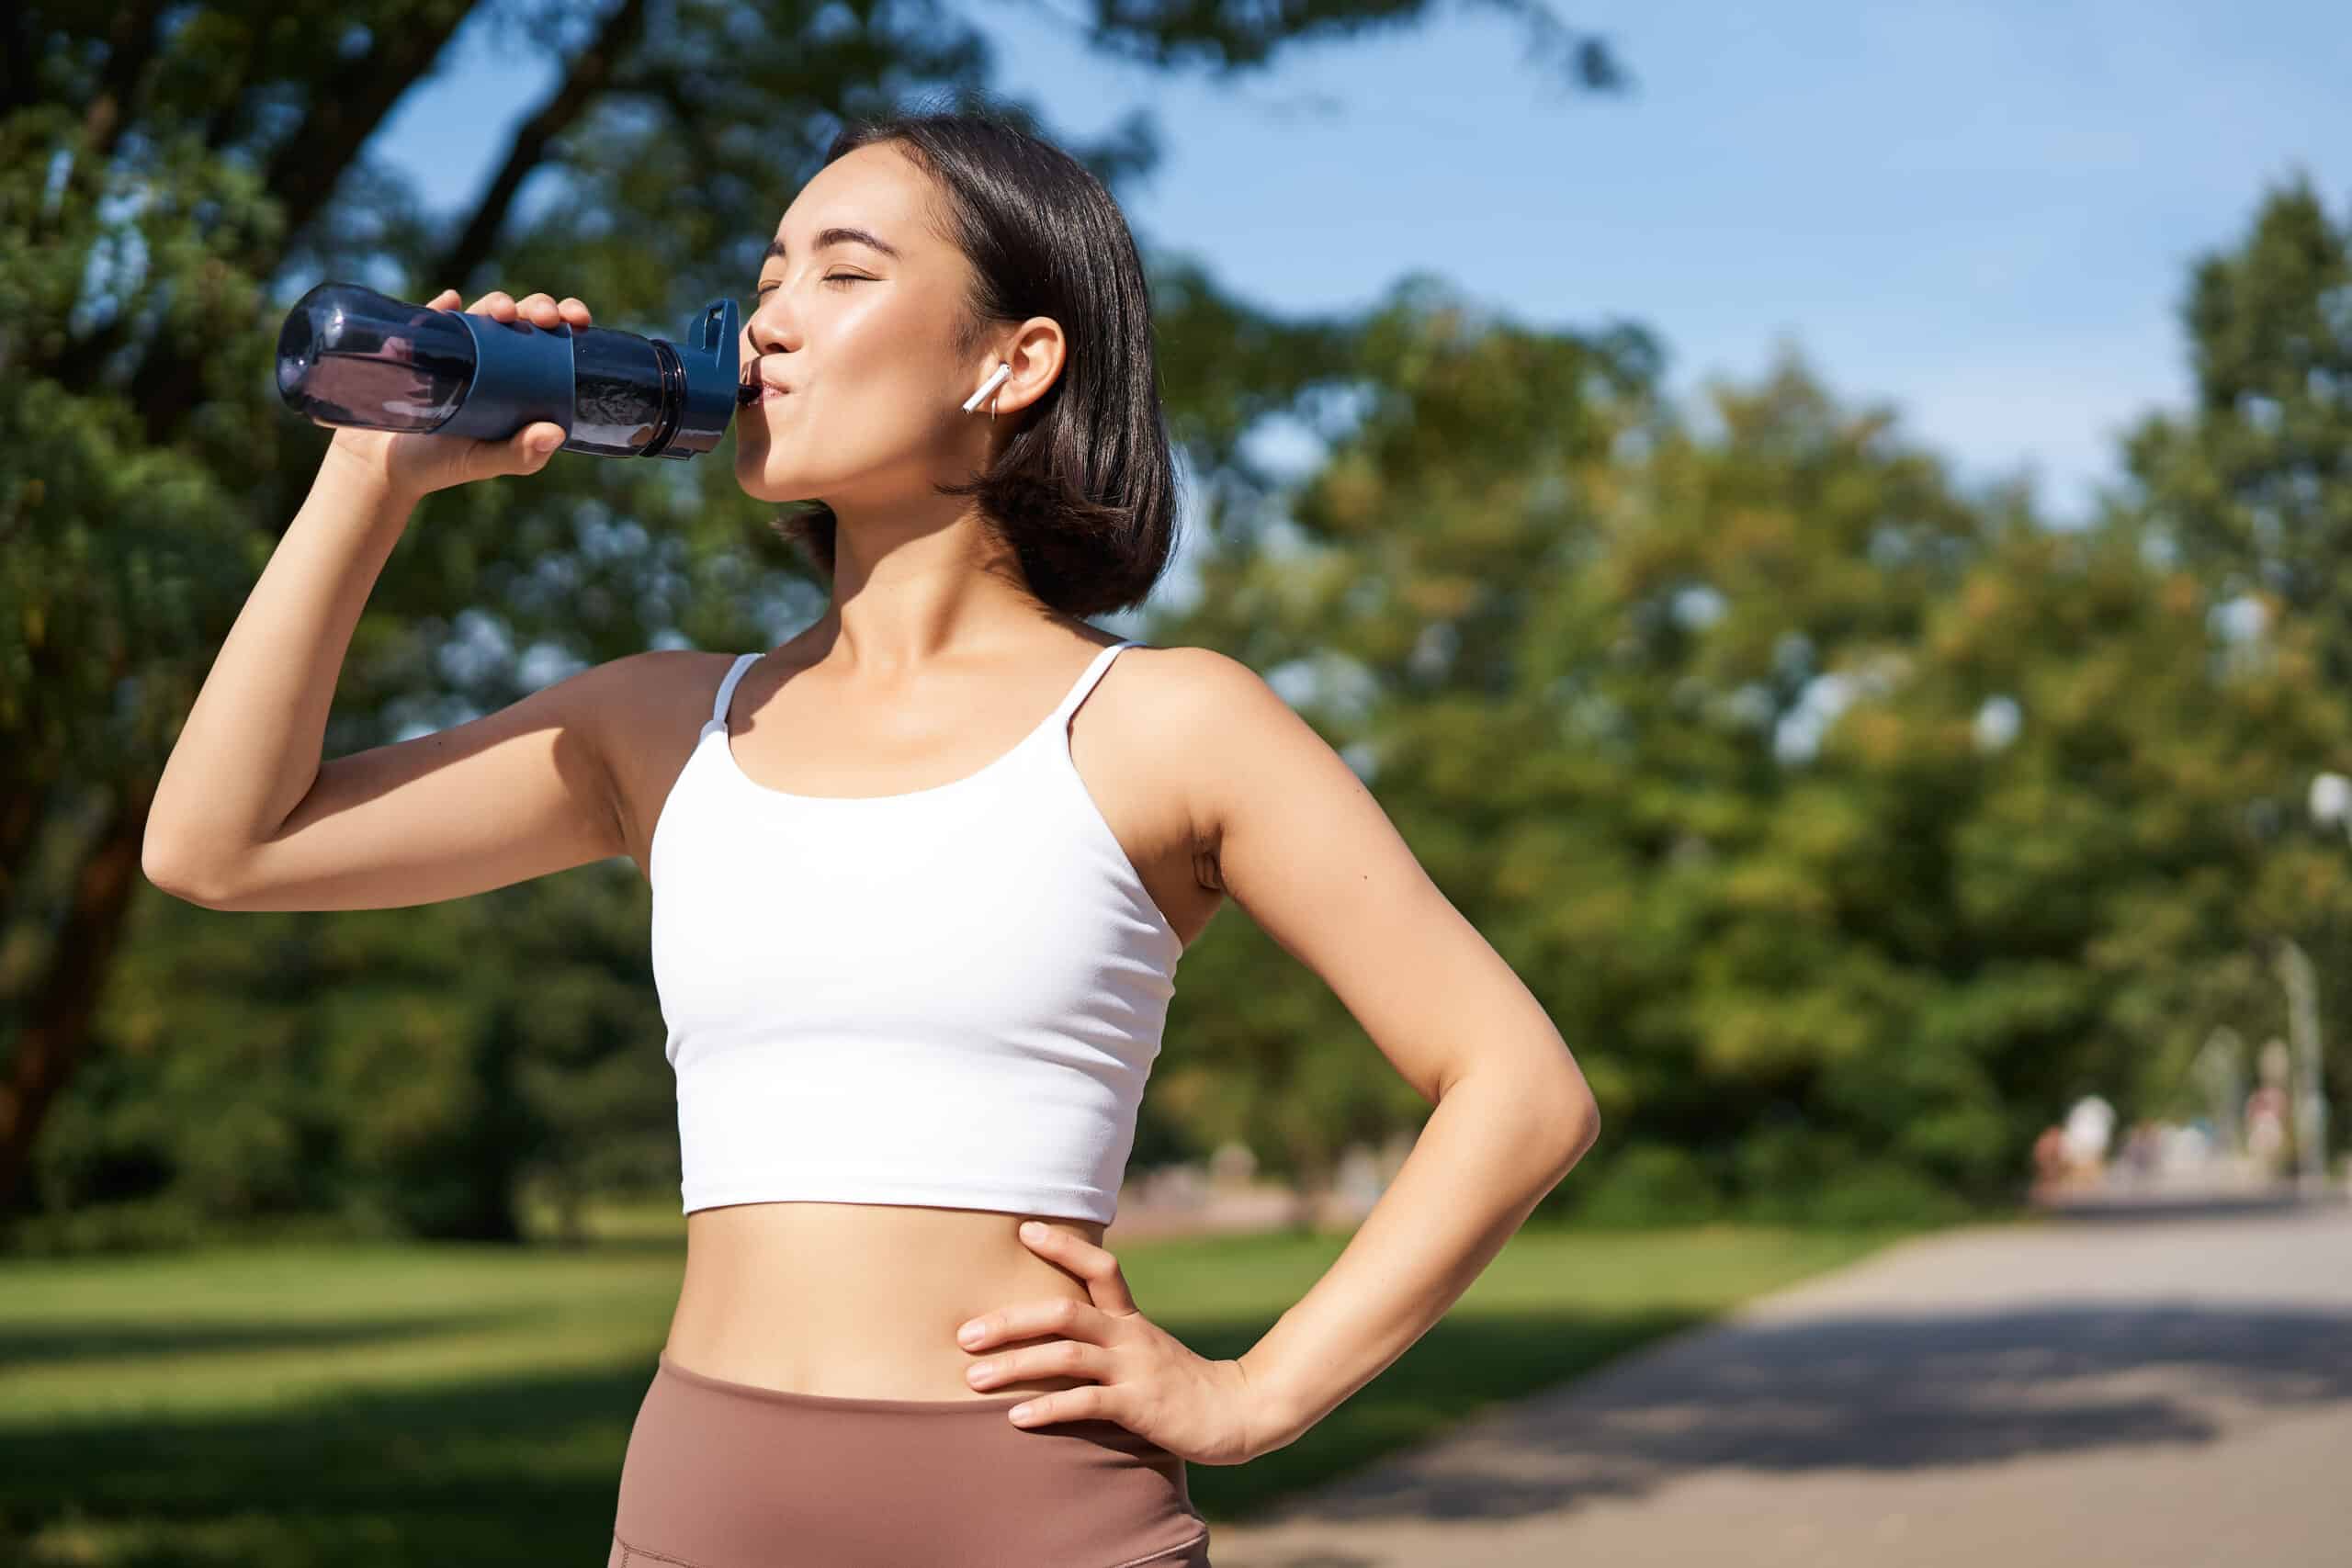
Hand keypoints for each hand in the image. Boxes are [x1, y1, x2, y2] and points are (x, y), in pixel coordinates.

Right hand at [320, 288, 591, 501]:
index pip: (551, 342)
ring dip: (497, 303)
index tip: (577, 319)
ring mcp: (456, 348)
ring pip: (483, 312)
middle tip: (543, 318)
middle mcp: (492, 357)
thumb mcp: (486, 461)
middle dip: (538, 306)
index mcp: (520, 379)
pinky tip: (450, 302)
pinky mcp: (419, 345)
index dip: (567, 320)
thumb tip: (556, 432)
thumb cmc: (444, 463)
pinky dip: (442, 308)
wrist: (382, 464)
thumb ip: (521, 454)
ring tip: (502, 313)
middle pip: (522, 319)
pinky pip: (431, 318)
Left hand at [955, 1220, 1271, 1464]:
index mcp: (1132, 1319)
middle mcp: (1131, 1336)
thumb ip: (1110, 1340)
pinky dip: (1048, 1409)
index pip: (1100, 1266)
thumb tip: (1056, 1337)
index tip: (1025, 1229)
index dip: (1064, 1246)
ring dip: (1015, 1365)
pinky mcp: (1140, 1407)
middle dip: (1010, 1320)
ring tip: (973, 1379)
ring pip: (1066, 1356)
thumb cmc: (1183, 1386)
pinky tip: (1016, 1418)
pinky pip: (1086, 1403)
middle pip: (1064, 1311)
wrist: (1238, 1415)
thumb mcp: (1147, 1351)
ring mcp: (1135, 1369)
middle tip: (965, 1335)